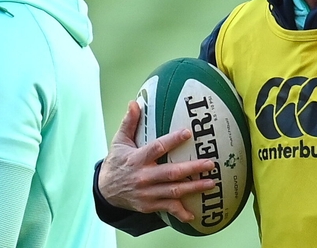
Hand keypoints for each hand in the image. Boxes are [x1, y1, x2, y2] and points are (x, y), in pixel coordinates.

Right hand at [98, 100, 216, 221]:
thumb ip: (129, 123)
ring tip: (211, 183)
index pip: (157, 148)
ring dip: (194, 188)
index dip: (172, 140)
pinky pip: (167, 208)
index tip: (188, 133)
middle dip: (192, 168)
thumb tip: (134, 103)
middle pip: (171, 173)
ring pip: (174, 191)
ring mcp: (147, 193)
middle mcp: (144, 177)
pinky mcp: (149, 205)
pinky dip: (180, 213)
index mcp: (137, 159)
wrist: (105, 190)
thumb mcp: (119, 141)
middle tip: (210, 163)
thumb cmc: (117, 162)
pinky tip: (193, 215)